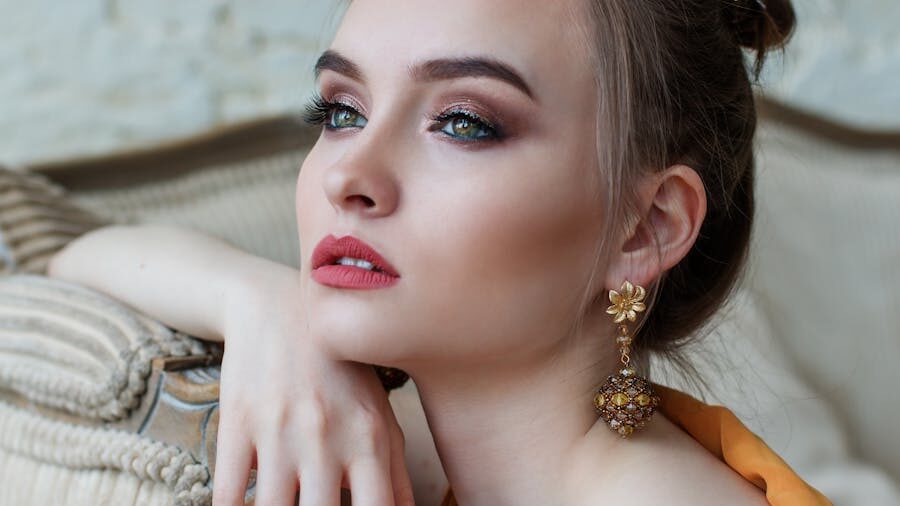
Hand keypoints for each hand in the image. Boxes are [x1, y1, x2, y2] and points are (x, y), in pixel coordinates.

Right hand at [212, 266, 414, 505]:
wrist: (278, 308)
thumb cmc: (339, 369)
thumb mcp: (379, 411)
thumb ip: (395, 471)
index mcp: (369, 438)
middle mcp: (326, 436)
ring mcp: (278, 430)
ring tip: (285, 505)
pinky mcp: (236, 424)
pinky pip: (228, 493)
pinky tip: (246, 505)